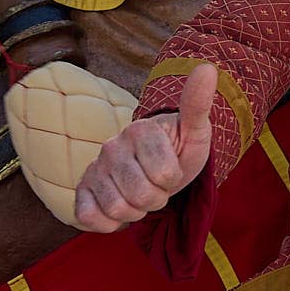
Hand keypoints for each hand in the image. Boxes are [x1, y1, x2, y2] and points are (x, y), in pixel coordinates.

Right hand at [71, 64, 216, 231]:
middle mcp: (111, 145)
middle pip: (141, 196)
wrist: (156, 167)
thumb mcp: (195, 130)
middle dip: (157, 199)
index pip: (165, 174)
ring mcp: (94, 168)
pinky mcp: (81, 189)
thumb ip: (197, 104)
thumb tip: (208, 68)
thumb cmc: (178, 149)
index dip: (173, 179)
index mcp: (140, 130)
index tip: (172, 168)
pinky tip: (118, 207)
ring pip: (118, 210)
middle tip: (156, 185)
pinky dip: (108, 222)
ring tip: (140, 194)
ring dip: (136, 211)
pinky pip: (87, 217)